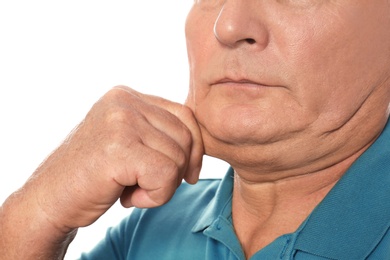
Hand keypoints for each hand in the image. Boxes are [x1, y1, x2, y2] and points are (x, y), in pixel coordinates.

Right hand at [27, 86, 203, 229]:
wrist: (50, 199)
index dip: (194, 148)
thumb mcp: (127, 142)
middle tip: (147, 186)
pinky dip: (155, 196)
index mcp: (126, 96)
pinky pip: (165, 175)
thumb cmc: (93, 175)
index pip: (184, 115)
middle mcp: (124, 101)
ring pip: (177, 158)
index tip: (187, 174)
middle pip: (185, 135)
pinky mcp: (119, 148)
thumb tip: (198, 146)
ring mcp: (120, 122)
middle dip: (178, 170)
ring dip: (163, 186)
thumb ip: (156, 132)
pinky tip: (128, 198)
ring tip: (132, 190)